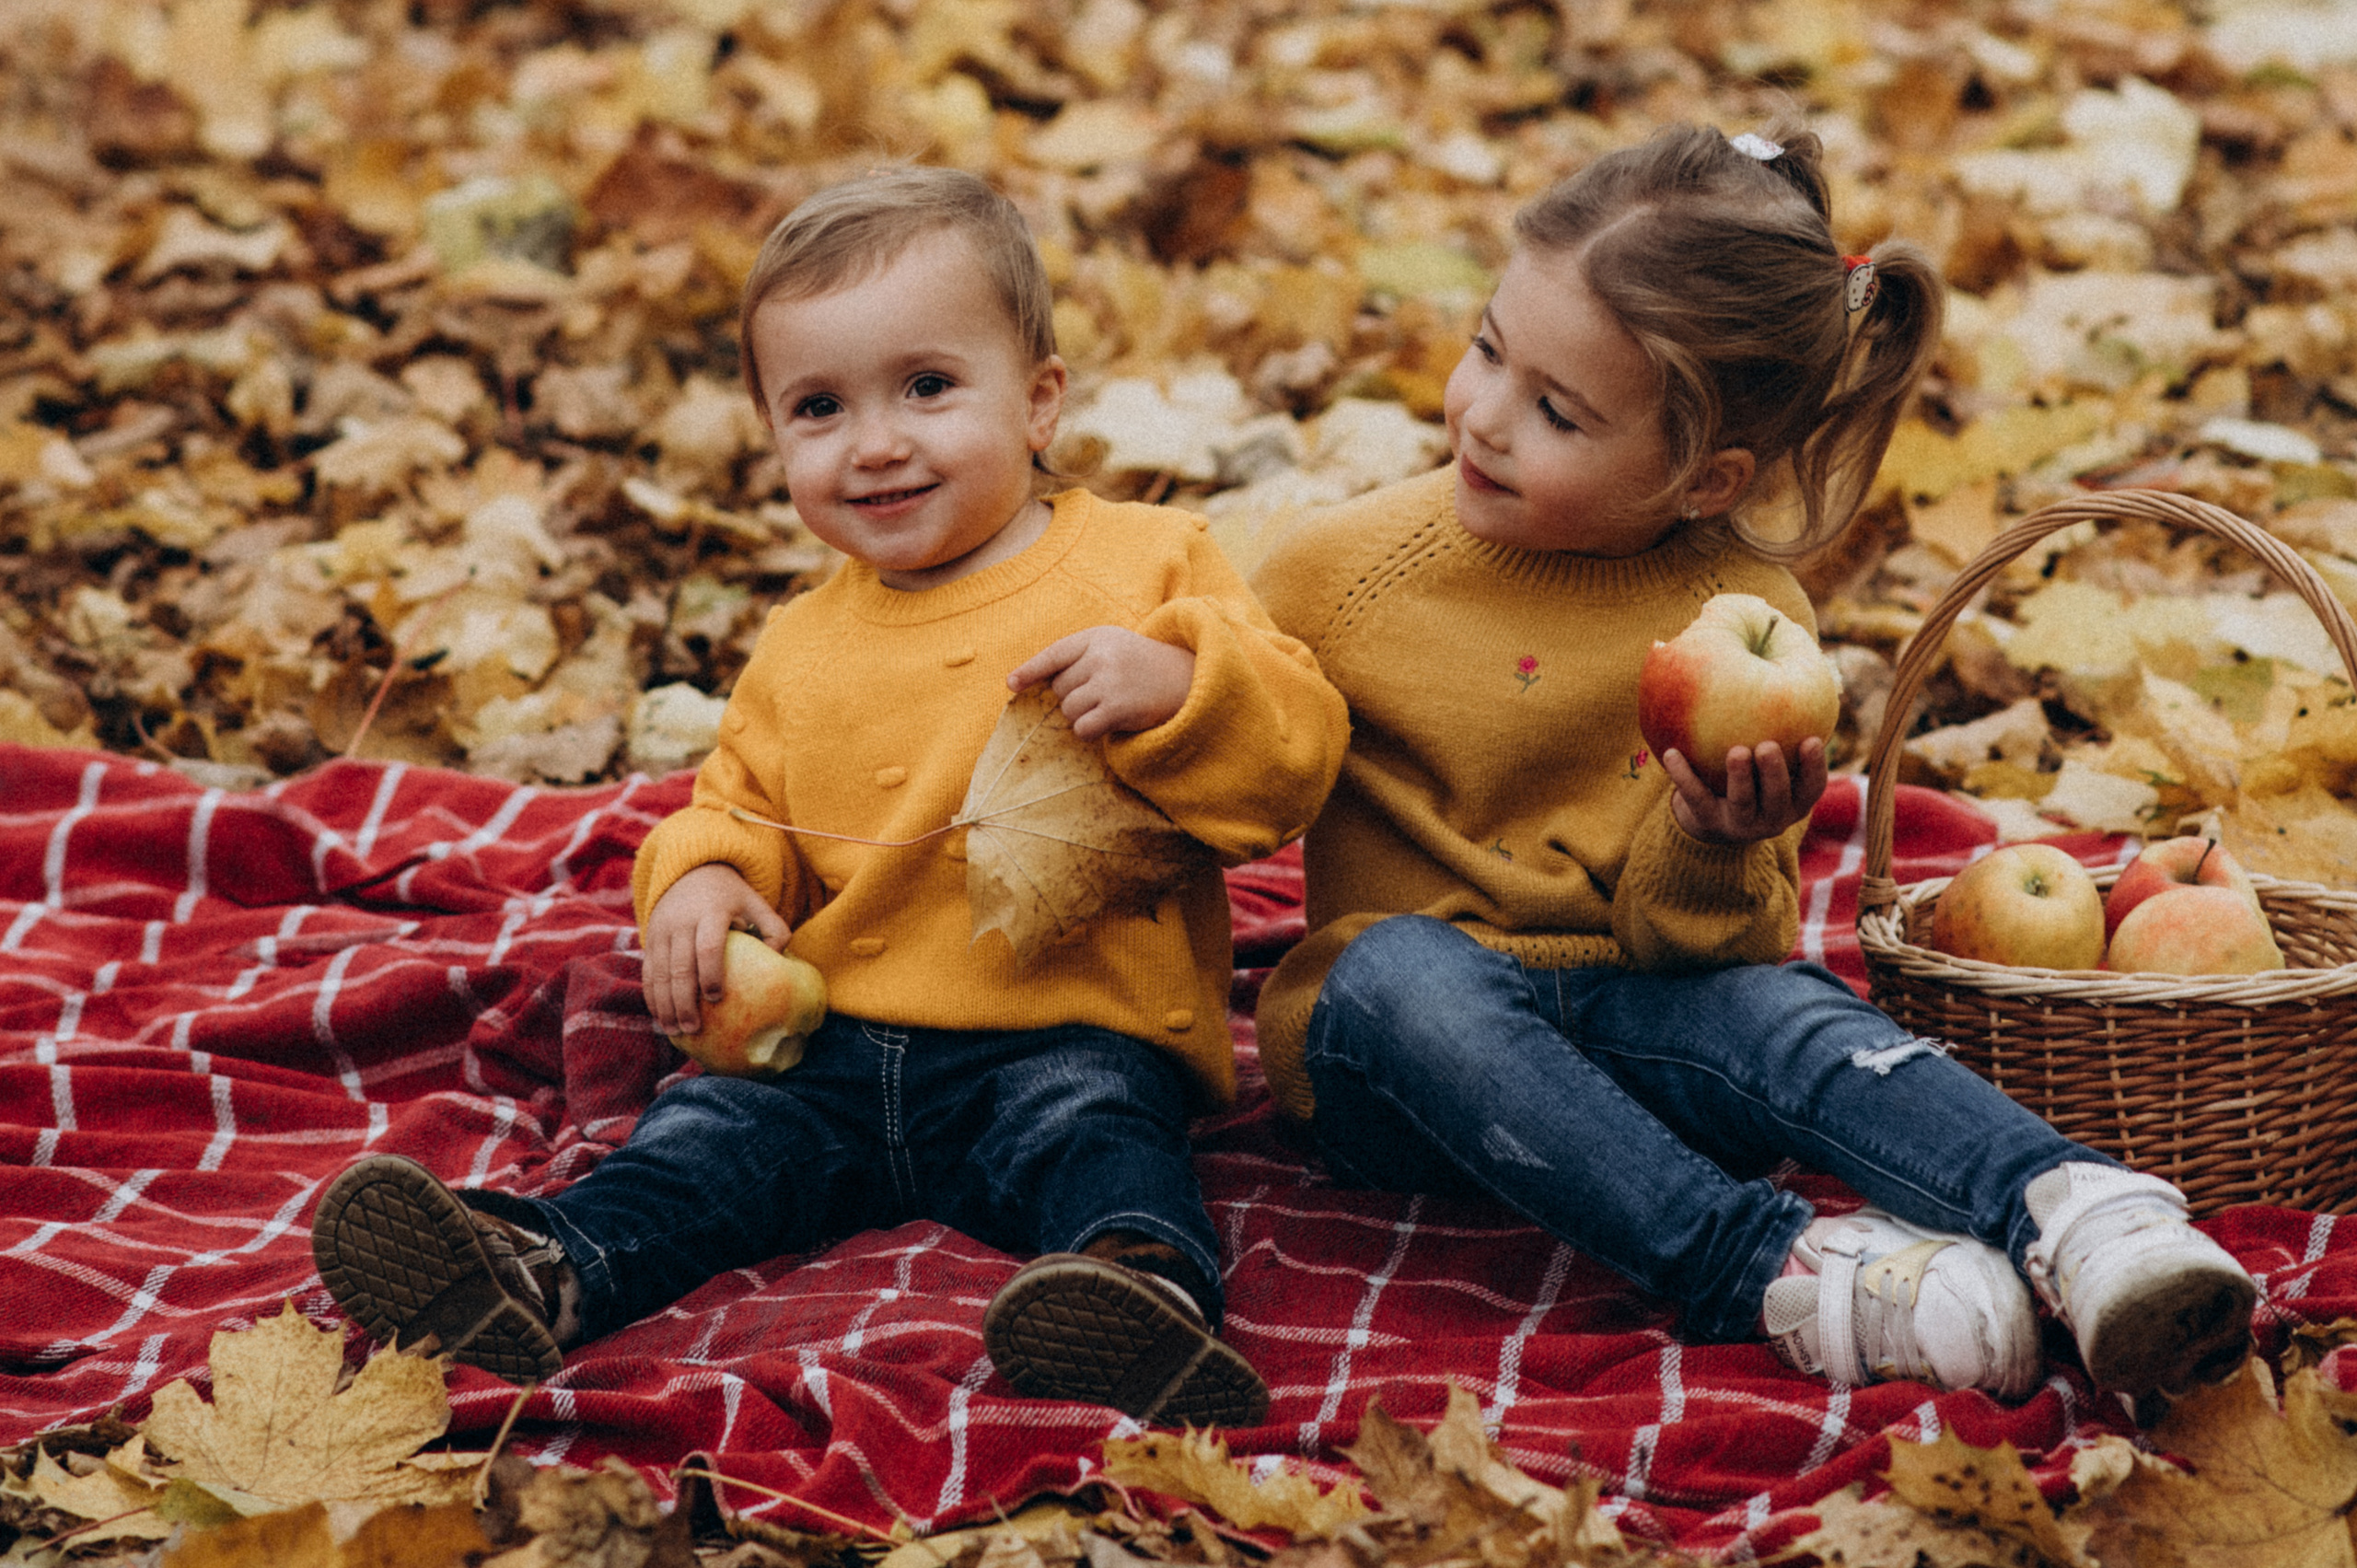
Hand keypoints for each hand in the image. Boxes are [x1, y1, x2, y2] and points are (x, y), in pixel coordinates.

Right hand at [642, 862, 791, 1037]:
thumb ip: (774, 928)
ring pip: (659, 973)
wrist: (691, 871)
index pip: (707, 946)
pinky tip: (661, 1018)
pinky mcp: (649, 939)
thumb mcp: (756, 902)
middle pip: (679, 966)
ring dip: (665, 1005)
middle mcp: (681, 922)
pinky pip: (648, 972)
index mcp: (710, 912)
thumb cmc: (732, 897)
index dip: (710, 973)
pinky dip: (652, 997)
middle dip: (684, 1001)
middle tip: (693, 1029)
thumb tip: (777, 958)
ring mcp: (661, 931)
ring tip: (675, 1031)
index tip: (716, 998)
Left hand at [1007, 626, 1194, 739]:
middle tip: (1103, 694)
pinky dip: (1090, 732)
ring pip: (1068, 710)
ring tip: (1110, 707)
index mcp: (1098, 636)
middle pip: (1060, 689)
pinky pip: (1082, 728)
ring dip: (1083, 716)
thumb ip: (1081, 656)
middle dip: (1074, 697)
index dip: (1030, 670)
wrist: (1189, 679)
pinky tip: (1109, 724)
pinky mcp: (1117, 708)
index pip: (1055, 654)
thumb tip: (1038, 682)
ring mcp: (1109, 681)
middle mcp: (1101, 656)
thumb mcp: (1114, 646)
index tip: (1012, 684)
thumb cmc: (1144, 666)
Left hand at [1663, 737, 1826, 845]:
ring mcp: (1741, 824)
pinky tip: (1671, 753)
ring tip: (1736, 752)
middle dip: (1775, 772)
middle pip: (1779, 797)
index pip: (1812, 787)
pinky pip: (1696, 798)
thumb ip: (1778, 724)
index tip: (1811, 739)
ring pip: (1743, 802)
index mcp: (1794, 800)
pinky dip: (1684, 776)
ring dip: (1740, 777)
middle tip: (1767, 746)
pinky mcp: (1708, 822)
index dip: (1814, 766)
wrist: (1713, 817)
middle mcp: (1773, 816)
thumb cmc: (1751, 772)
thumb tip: (1776, 656)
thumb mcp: (1768, 758)